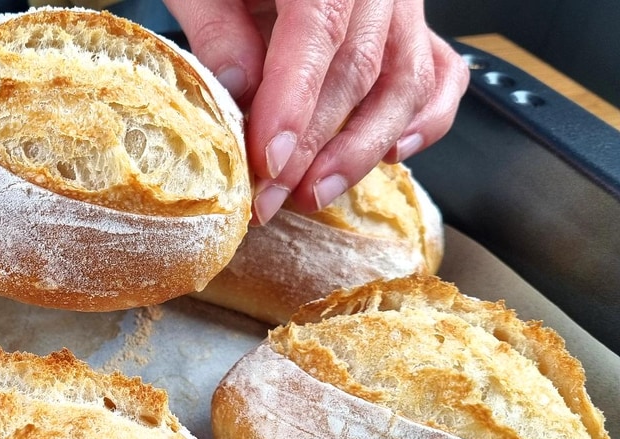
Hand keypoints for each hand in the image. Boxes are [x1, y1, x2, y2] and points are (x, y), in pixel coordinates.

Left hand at [164, 0, 469, 222]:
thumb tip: (239, 93)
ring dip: (361, 148)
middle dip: (313, 146)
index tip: (269, 160)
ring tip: (315, 191)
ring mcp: (404, 3)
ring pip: (405, 81)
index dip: (295, 102)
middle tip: (271, 197)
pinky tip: (390, 156)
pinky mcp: (412, 27)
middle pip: (359, 68)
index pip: (319, 29)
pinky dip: (424, 120)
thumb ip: (220, 29)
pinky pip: (440, 74)